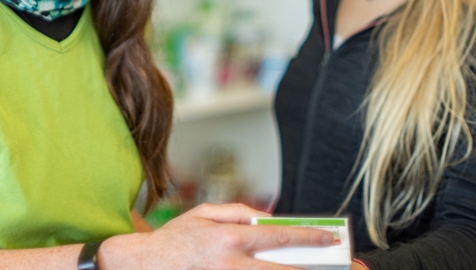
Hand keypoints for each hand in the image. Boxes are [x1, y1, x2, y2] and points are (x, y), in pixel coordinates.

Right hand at [101, 203, 333, 269]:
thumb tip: (265, 217)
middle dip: (309, 266)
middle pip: (282, 268)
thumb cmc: (173, 240)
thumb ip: (237, 212)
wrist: (144, 265)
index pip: (278, 236)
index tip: (328, 236)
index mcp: (229, 238)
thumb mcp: (203, 213)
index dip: (308, 236)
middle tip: (330, 262)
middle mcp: (231, 263)